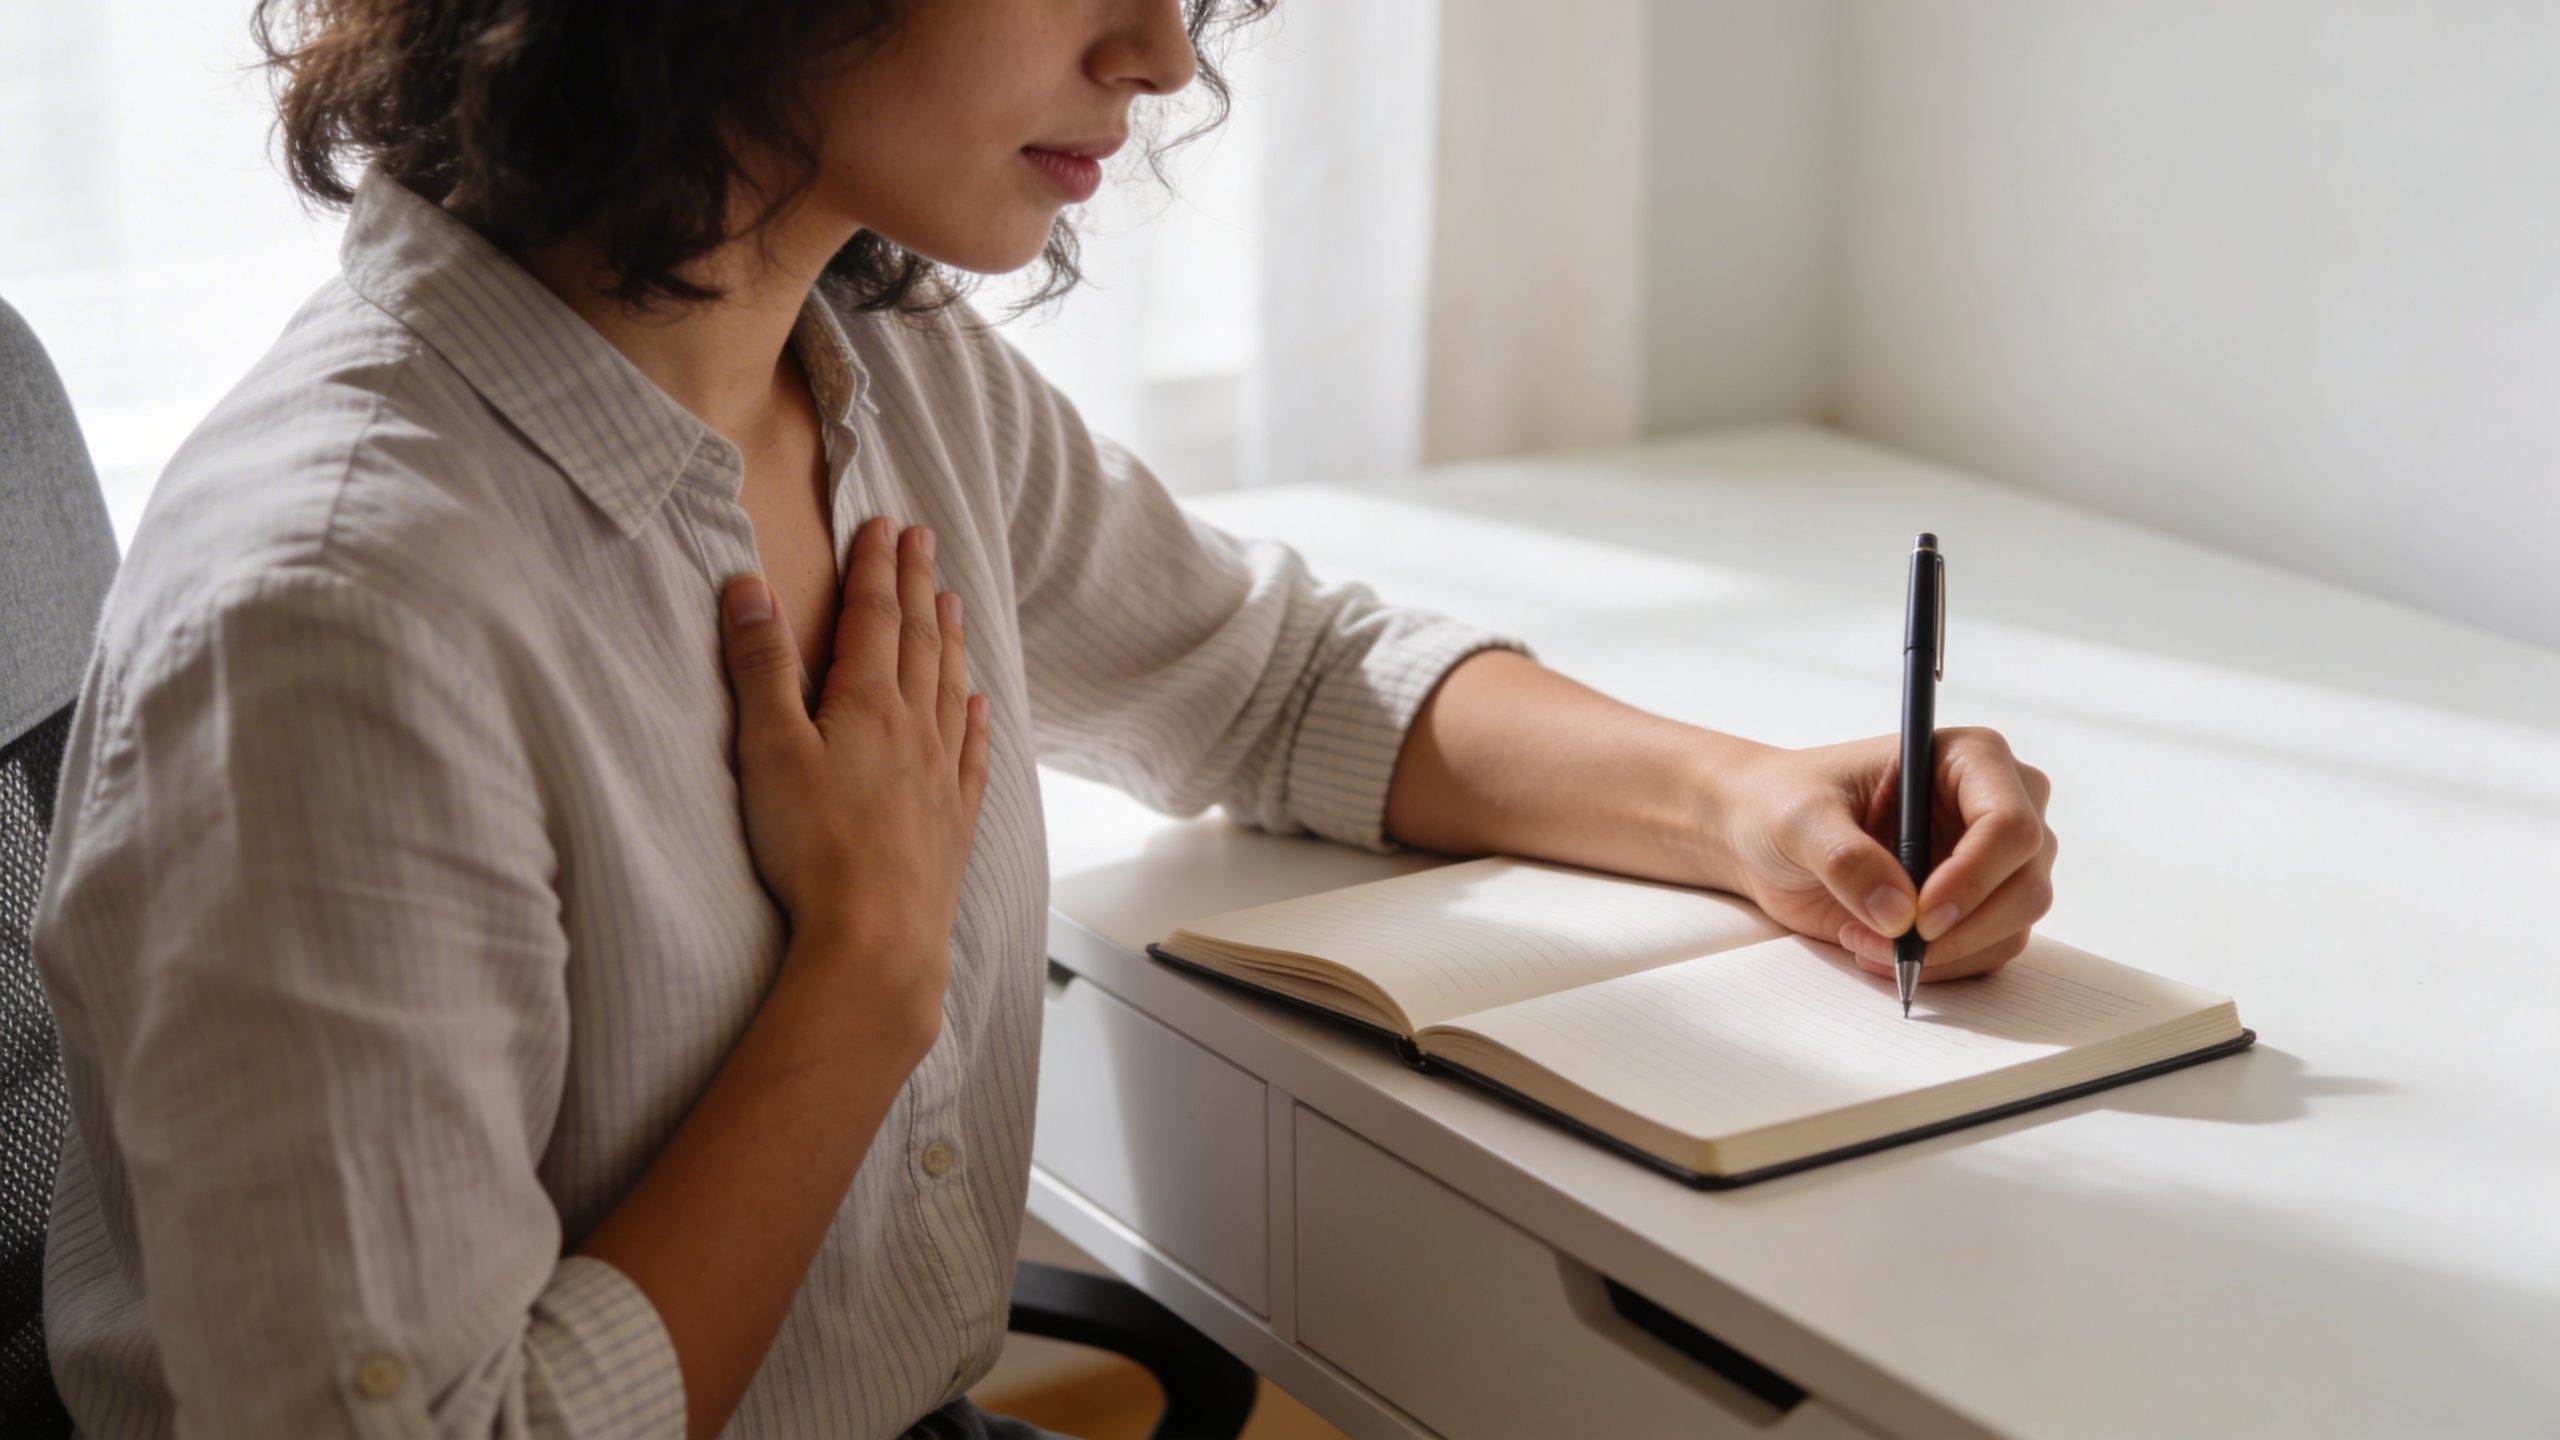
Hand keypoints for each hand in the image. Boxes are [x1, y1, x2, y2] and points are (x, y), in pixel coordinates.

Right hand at [717, 516, 990, 1029]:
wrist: (877, 939)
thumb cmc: (813, 848)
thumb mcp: (768, 750)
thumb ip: (758, 666)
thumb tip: (747, 585)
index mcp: (868, 703)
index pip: (874, 616)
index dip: (876, 567)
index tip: (883, 525)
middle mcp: (915, 728)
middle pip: (919, 640)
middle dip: (916, 584)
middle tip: (922, 540)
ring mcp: (941, 775)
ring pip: (950, 687)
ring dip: (949, 638)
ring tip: (951, 601)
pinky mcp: (952, 820)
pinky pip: (970, 752)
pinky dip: (973, 717)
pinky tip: (978, 704)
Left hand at [1710, 727, 2056, 982]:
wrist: (1764, 831)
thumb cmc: (1784, 800)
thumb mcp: (1800, 819)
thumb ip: (1847, 858)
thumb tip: (1899, 914)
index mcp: (1968, 758)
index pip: (2009, 824)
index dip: (1974, 878)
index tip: (1921, 918)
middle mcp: (1995, 805)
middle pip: (2026, 883)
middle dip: (1961, 929)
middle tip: (1893, 945)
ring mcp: (1992, 860)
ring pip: (2012, 926)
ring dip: (1944, 954)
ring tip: (1865, 940)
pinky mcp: (1975, 904)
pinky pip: (1986, 951)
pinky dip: (1939, 966)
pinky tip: (1879, 950)